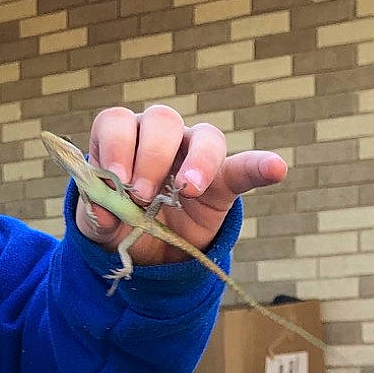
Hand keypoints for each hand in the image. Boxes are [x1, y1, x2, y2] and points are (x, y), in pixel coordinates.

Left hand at [74, 103, 287, 266]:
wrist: (149, 252)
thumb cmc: (120, 224)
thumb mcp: (99, 225)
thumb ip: (97, 215)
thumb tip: (105, 210)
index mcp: (123, 141)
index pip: (118, 122)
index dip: (116, 144)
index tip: (115, 176)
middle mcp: (160, 138)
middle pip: (161, 120)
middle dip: (151, 156)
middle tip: (143, 194)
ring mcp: (194, 155)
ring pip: (204, 135)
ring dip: (197, 161)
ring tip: (188, 191)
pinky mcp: (224, 180)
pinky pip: (245, 166)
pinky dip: (261, 166)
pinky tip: (276, 169)